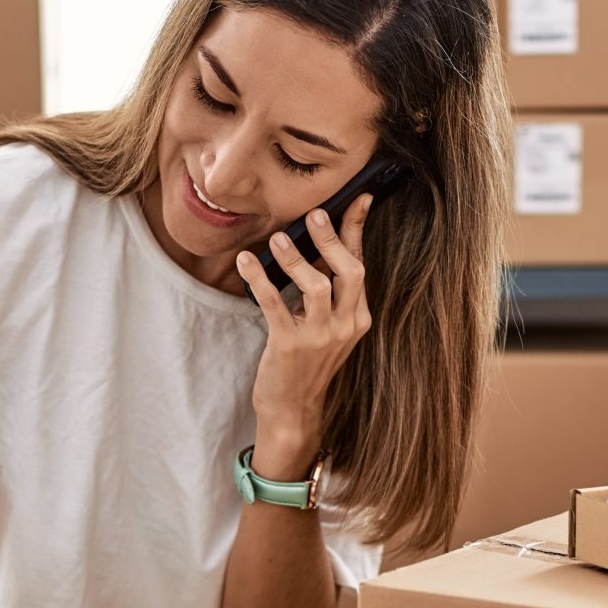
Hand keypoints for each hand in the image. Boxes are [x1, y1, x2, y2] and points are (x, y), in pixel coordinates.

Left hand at [237, 194, 374, 478]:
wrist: (292, 409)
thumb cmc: (305, 363)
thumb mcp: (325, 327)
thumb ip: (326, 293)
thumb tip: (313, 246)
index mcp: (358, 317)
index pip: (360, 266)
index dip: (358, 230)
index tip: (359, 198)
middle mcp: (346, 326)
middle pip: (350, 272)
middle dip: (332, 239)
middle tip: (314, 214)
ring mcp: (320, 337)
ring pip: (317, 286)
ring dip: (296, 257)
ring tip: (276, 237)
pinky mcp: (291, 346)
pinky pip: (274, 304)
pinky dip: (260, 279)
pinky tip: (246, 262)